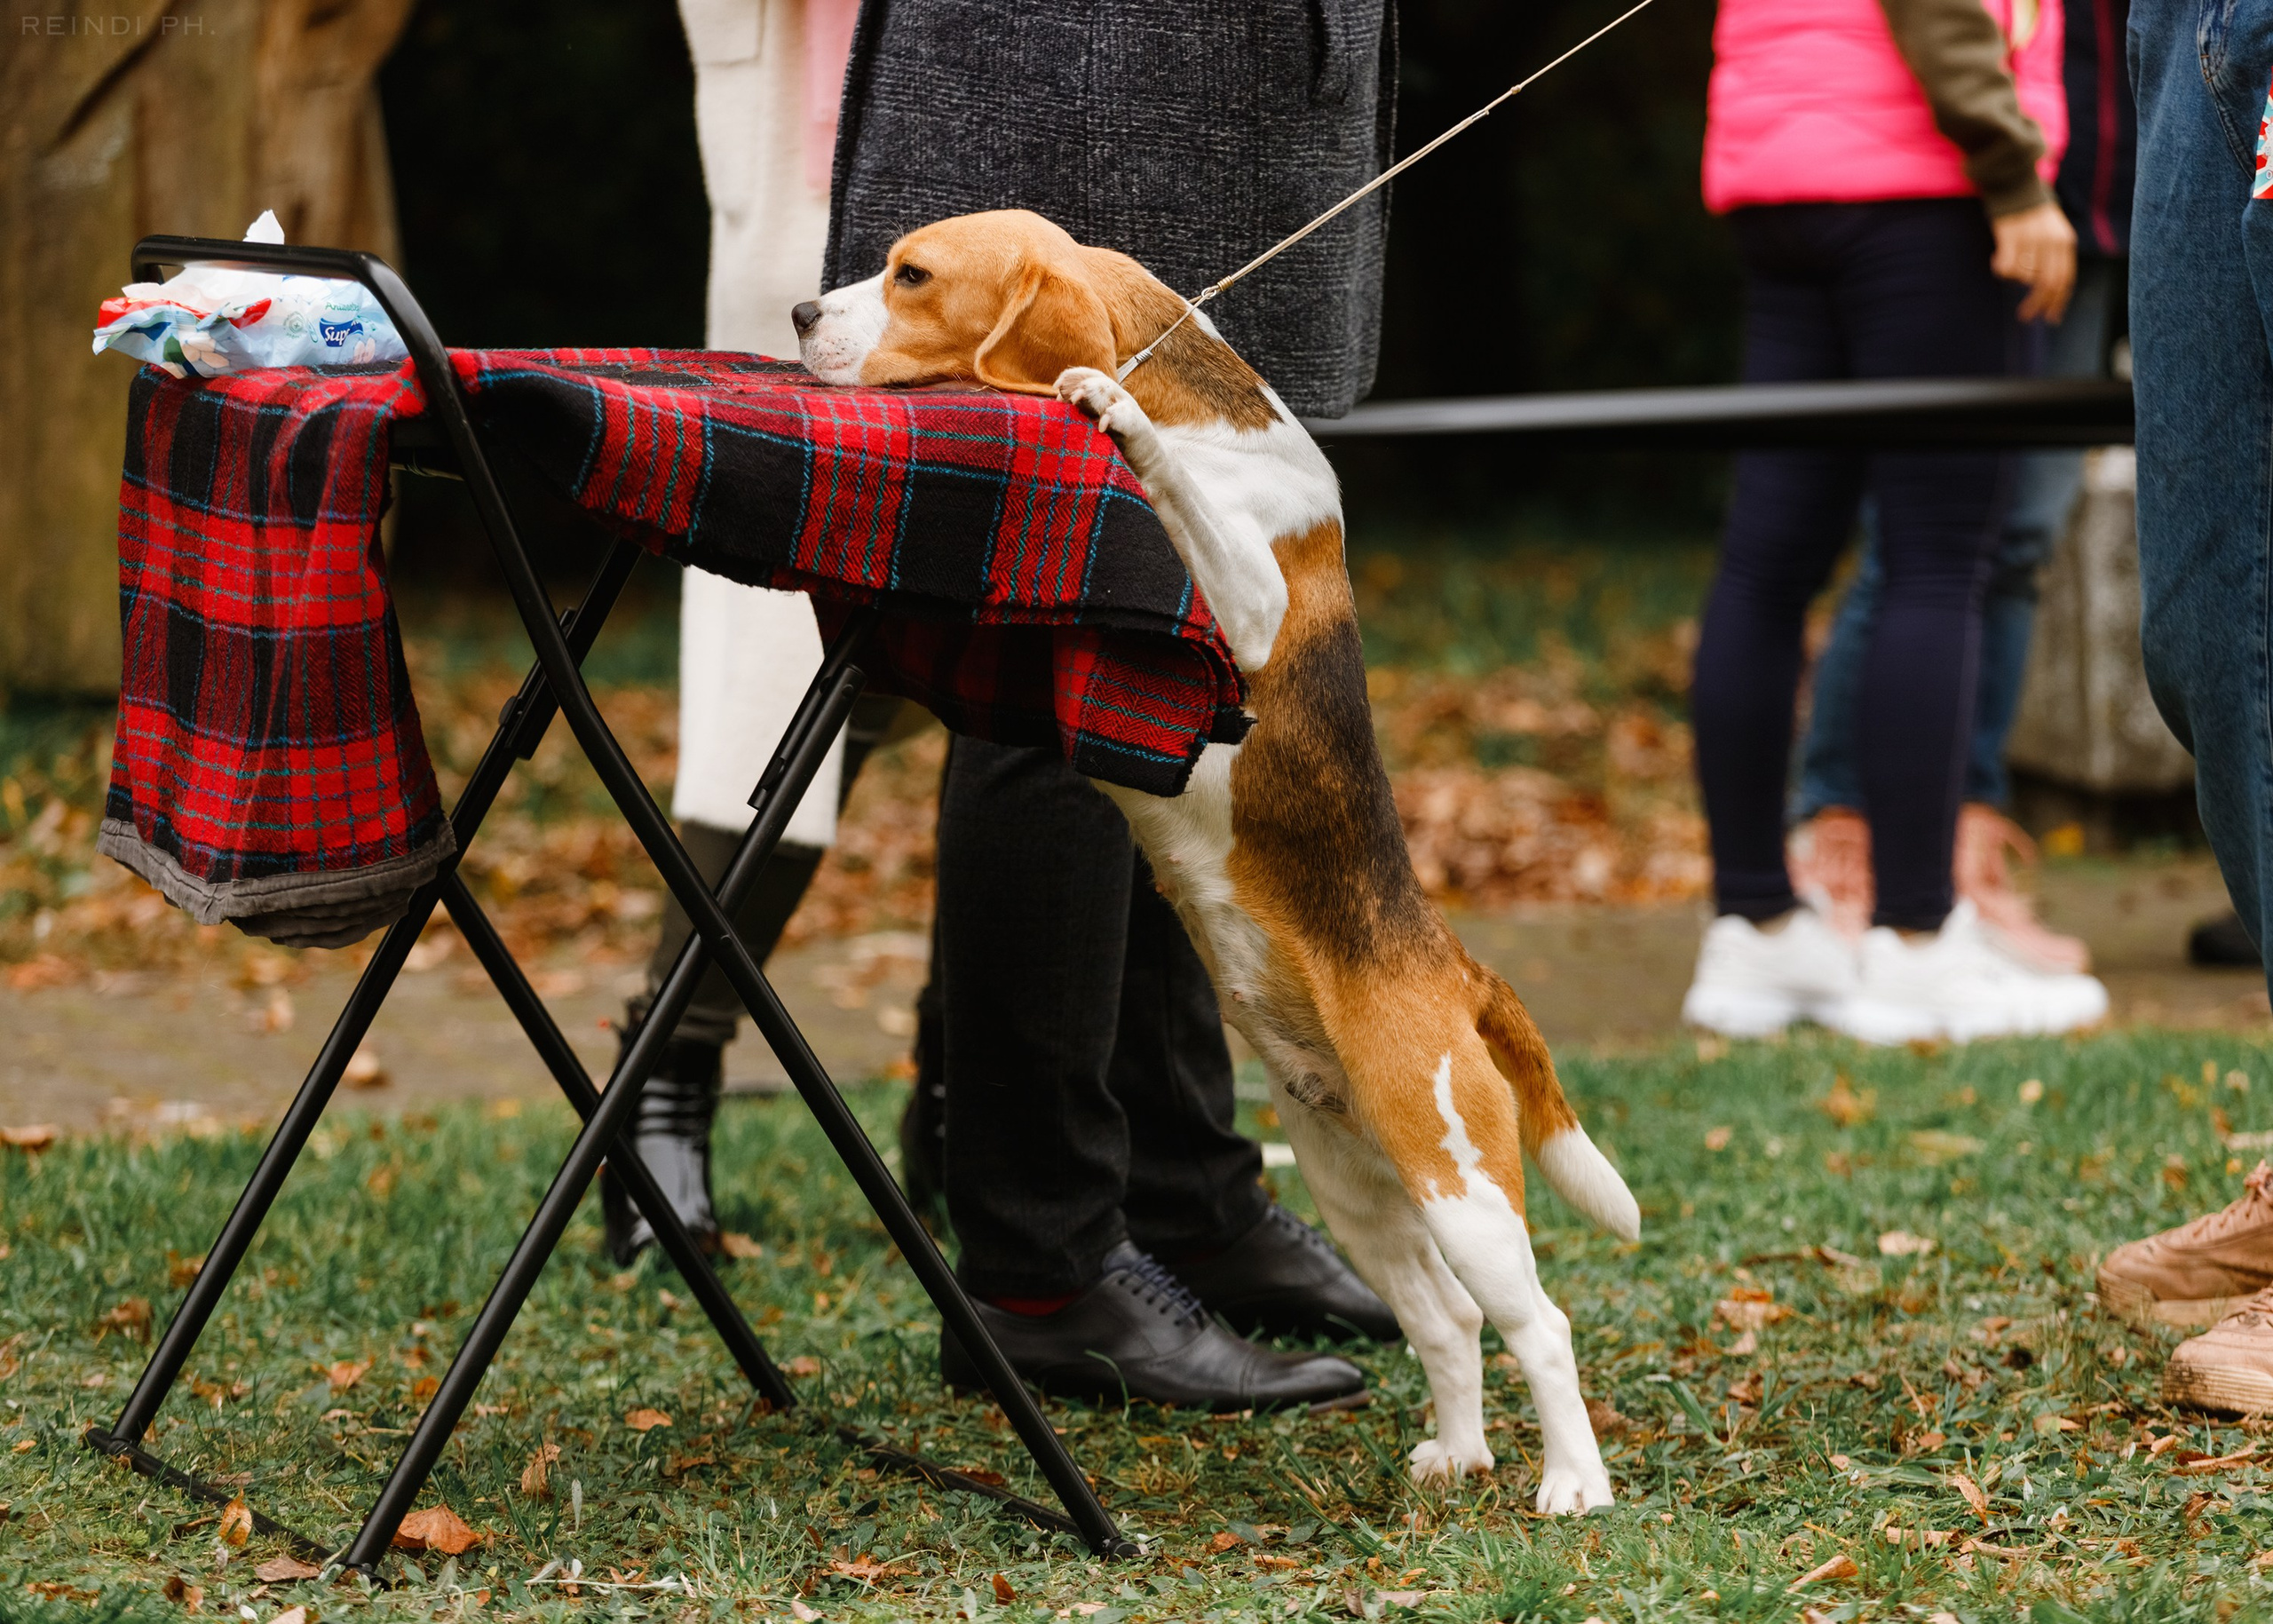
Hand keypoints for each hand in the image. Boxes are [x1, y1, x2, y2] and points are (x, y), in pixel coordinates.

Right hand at [1990, 202, 2076, 322]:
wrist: (2015, 183)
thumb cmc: (2032, 212)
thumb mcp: (2052, 232)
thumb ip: (2054, 257)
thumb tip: (2046, 290)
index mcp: (2065, 241)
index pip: (2065, 279)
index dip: (2057, 302)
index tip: (2049, 318)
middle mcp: (2051, 241)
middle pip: (2047, 284)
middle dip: (2036, 304)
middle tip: (2026, 316)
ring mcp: (2031, 239)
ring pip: (2024, 277)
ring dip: (2015, 277)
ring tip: (2009, 263)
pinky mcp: (2011, 237)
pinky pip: (2007, 268)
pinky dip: (2001, 269)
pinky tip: (1997, 259)